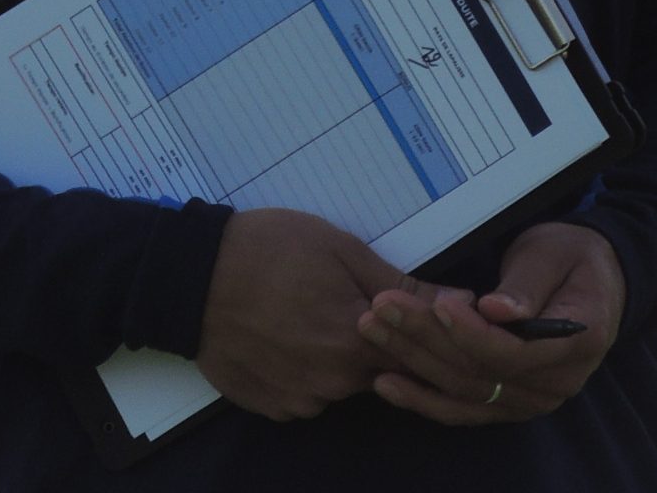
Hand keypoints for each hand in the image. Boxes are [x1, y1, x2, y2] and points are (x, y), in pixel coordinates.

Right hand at [196, 208, 413, 420]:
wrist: (190, 277)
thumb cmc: (268, 249)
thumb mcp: (341, 251)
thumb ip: (404, 287)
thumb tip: (466, 305)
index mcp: (358, 342)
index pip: (415, 355)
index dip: (418, 333)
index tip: (404, 310)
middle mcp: (334, 383)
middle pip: (377, 370)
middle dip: (375, 342)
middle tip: (340, 299)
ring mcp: (300, 400)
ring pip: (340, 383)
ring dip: (338, 357)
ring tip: (308, 312)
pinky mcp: (271, 407)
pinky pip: (305, 393)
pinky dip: (304, 370)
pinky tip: (284, 336)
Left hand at [357, 221, 625, 424]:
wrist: (589, 284)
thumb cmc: (569, 259)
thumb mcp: (553, 255)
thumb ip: (528, 285)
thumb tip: (497, 311)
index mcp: (577, 343)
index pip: (516, 352)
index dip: (472, 334)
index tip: (437, 305)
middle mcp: (555, 384)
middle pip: (481, 373)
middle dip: (426, 340)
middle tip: (381, 307)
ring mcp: (529, 400)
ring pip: (464, 391)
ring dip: (413, 364)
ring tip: (372, 329)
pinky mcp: (505, 403)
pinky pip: (461, 408)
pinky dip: (421, 398)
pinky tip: (384, 382)